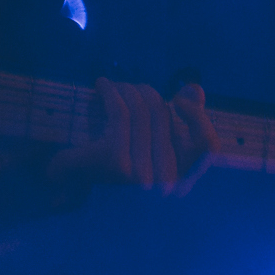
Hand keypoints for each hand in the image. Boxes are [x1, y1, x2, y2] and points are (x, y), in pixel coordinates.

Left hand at [47, 77, 217, 193]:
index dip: (198, 117)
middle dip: (147, 92)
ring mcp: (139, 170)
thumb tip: (196, 88)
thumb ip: (178, 121)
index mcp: (177, 179)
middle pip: (165, 116)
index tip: (181, 98)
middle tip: (130, 87)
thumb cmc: (112, 170)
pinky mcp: (114, 159)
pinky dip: (111, 92)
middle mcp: (163, 179)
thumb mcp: (148, 148)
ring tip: (114, 86)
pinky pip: (121, 113)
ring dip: (128, 89)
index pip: (206, 147)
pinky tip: (101, 85)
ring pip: (143, 110)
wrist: (67, 189)